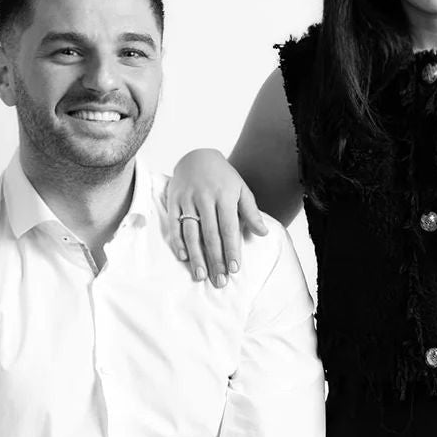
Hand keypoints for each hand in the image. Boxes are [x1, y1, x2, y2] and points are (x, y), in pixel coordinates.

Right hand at [169, 148, 267, 287]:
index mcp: (224, 195)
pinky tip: (184, 257)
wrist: (196, 156)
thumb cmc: (223, 177)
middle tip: (219, 280)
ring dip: (196, 256)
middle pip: (210, 234)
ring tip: (201, 275)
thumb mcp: (240, 189)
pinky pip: (174, 224)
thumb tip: (263, 233)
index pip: (229, 228)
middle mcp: (205, 198)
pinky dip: (178, 241)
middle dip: (215, 259)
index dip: (231, 250)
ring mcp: (187, 199)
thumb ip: (250, 212)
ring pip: (191, 232)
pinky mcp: (173, 201)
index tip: (234, 269)